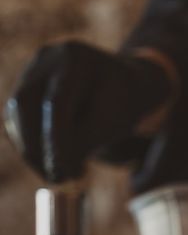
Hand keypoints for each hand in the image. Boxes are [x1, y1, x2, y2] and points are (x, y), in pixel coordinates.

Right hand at [3, 41, 171, 181]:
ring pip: (17, 112)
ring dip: (31, 149)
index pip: (57, 103)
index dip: (55, 140)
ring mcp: (33, 68)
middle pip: (26, 103)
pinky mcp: (26, 86)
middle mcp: (49, 57)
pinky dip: (30, 143)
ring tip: (56, 175)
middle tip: (54, 178)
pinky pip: (17, 118)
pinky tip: (46, 162)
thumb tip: (57, 168)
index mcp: (78, 58)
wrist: (122, 84)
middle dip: (36, 146)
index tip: (62, 170)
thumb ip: (86, 141)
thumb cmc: (122, 104)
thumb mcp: (113, 122)